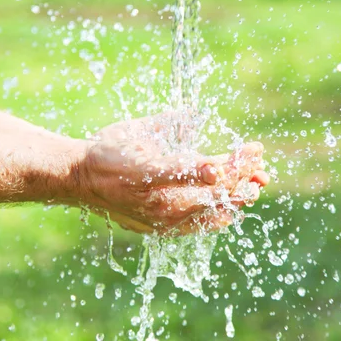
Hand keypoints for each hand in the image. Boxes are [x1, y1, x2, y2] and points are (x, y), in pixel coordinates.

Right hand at [77, 114, 269, 235]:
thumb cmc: (107, 150)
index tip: (254, 151)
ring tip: (255, 186)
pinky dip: (216, 217)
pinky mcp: (158, 229)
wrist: (80, 181)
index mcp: (154, 172)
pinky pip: (196, 227)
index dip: (233, 162)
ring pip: (210, 213)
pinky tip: (229, 209)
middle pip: (214, 194)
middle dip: (243, 177)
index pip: (205, 169)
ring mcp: (160, 219)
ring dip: (236, 198)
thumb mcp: (137, 130)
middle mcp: (159, 201)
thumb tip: (197, 112)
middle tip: (260, 165)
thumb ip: (170, 122)